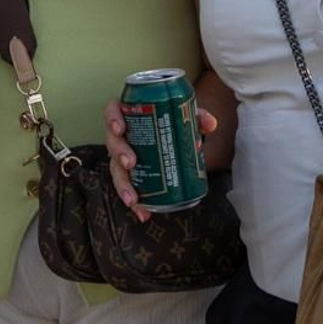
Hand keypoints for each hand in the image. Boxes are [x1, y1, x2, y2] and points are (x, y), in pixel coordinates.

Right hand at [104, 100, 218, 222]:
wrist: (171, 134)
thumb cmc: (169, 121)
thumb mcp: (182, 115)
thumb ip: (197, 117)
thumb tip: (210, 124)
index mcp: (129, 115)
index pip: (112, 110)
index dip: (112, 118)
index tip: (120, 129)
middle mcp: (121, 136)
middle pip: (112, 142)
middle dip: (119, 153)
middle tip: (130, 162)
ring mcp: (123, 156)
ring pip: (116, 169)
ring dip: (123, 185)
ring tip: (133, 199)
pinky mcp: (130, 175)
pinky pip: (128, 188)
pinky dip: (137, 202)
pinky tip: (143, 213)